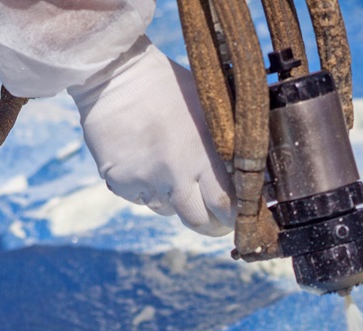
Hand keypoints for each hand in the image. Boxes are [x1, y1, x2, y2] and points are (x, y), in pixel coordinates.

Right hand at [69, 38, 234, 236]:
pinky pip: (141, 198)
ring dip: (174, 199)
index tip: (233, 216)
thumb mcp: (208, 109)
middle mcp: (176, 172)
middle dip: (210, 225)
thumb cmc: (169, 87)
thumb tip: (248, 177)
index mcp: (204, 152)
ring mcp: (146, 179)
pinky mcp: (121, 182)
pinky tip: (143, 160)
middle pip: (198, 220)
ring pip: (168, 210)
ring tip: (169, 167)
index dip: (231, 216)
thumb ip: (226, 144)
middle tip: (213, 219)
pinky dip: (145, 188)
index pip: (226, 203)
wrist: (114, 74)